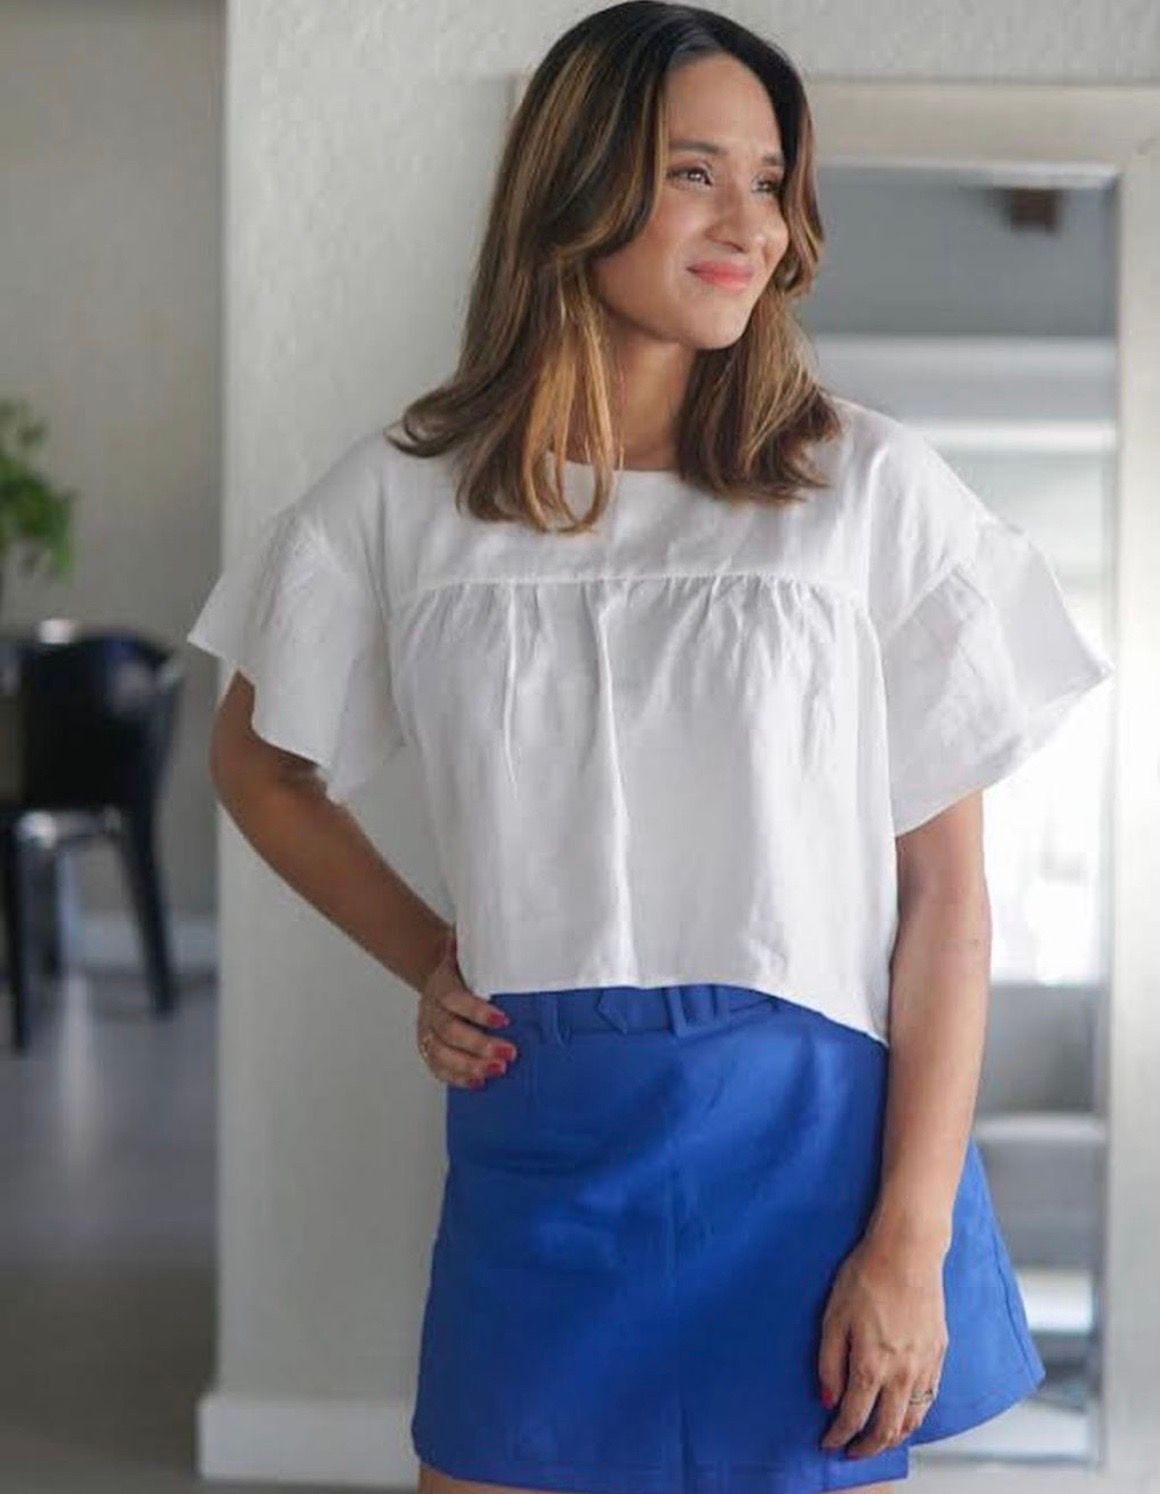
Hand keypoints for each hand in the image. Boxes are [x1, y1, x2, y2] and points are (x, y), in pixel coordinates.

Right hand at [416, 928, 518, 1088]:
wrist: (438, 981)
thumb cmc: (462, 971)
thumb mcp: (467, 955)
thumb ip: (475, 945)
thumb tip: (486, 927)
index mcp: (440, 986)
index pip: (455, 1000)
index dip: (478, 1011)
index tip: (504, 1019)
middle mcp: (430, 1011)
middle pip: (450, 1032)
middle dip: (480, 1044)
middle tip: (510, 1052)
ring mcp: (427, 1033)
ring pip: (442, 1054)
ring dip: (471, 1065)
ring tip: (498, 1069)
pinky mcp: (428, 1050)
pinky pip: (438, 1069)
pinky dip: (457, 1078)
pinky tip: (479, 1082)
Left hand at [816, 1226, 947, 1457]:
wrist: (907, 1252)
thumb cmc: (866, 1277)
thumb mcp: (833, 1317)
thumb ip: (829, 1363)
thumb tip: (827, 1400)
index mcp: (871, 1365)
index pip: (853, 1417)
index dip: (839, 1436)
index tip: (828, 1443)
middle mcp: (902, 1374)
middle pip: (886, 1429)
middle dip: (867, 1447)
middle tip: (852, 1452)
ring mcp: (924, 1366)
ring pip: (912, 1419)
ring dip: (894, 1437)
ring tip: (878, 1440)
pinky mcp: (939, 1354)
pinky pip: (929, 1399)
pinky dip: (915, 1416)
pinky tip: (905, 1414)